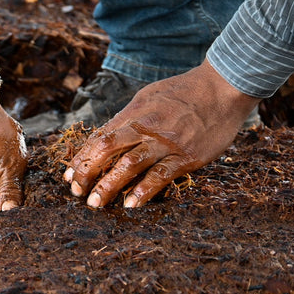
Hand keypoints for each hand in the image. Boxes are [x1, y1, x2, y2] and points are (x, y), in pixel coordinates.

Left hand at [63, 60, 259, 207]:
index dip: (82, 157)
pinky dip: (144, 191)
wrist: (223, 88)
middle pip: (108, 150)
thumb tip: (105, 138)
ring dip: (109, 185)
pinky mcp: (187, 157)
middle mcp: (146, 128)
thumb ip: (129, 118)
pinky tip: (131, 204)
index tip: (69, 176)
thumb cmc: (185, 93)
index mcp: (135, 113)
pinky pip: (161, 176)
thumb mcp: (150, 97)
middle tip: (77, 192)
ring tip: (96, 203)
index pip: (100, 137)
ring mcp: (166, 143)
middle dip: (87, 172)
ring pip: (130, 165)